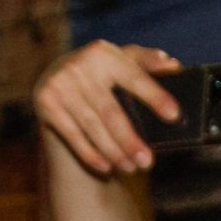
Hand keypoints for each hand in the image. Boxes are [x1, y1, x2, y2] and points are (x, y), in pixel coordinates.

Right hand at [35, 41, 181, 174]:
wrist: (55, 76)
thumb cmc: (100, 72)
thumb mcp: (121, 61)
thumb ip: (147, 62)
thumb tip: (173, 66)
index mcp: (104, 53)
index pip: (135, 77)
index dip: (155, 96)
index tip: (174, 115)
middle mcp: (79, 66)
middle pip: (111, 112)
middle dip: (130, 141)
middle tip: (147, 162)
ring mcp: (60, 84)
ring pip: (92, 128)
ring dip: (114, 153)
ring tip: (131, 167)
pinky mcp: (45, 103)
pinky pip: (73, 136)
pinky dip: (91, 155)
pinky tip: (107, 167)